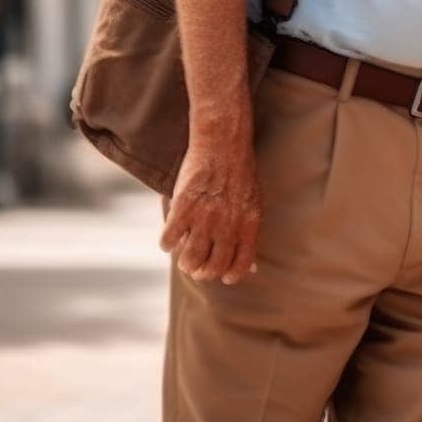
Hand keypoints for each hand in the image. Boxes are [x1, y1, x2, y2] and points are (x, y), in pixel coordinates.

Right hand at [159, 130, 260, 284]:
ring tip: (184, 258)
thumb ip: (249, 236)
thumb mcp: (253, 204)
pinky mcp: (182, 208)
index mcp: (248, 225)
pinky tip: (169, 239)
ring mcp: (204, 218)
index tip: (224, 276)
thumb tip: (254, 268)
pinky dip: (167, 244)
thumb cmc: (240, 174)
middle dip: (204, 272)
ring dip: (185, 263)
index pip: (241, 265)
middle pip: (213, 267)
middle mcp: (227, 226)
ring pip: (189, 259)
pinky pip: (169, 240)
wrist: (223, 144)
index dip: (231, 275)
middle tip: (198, 267)